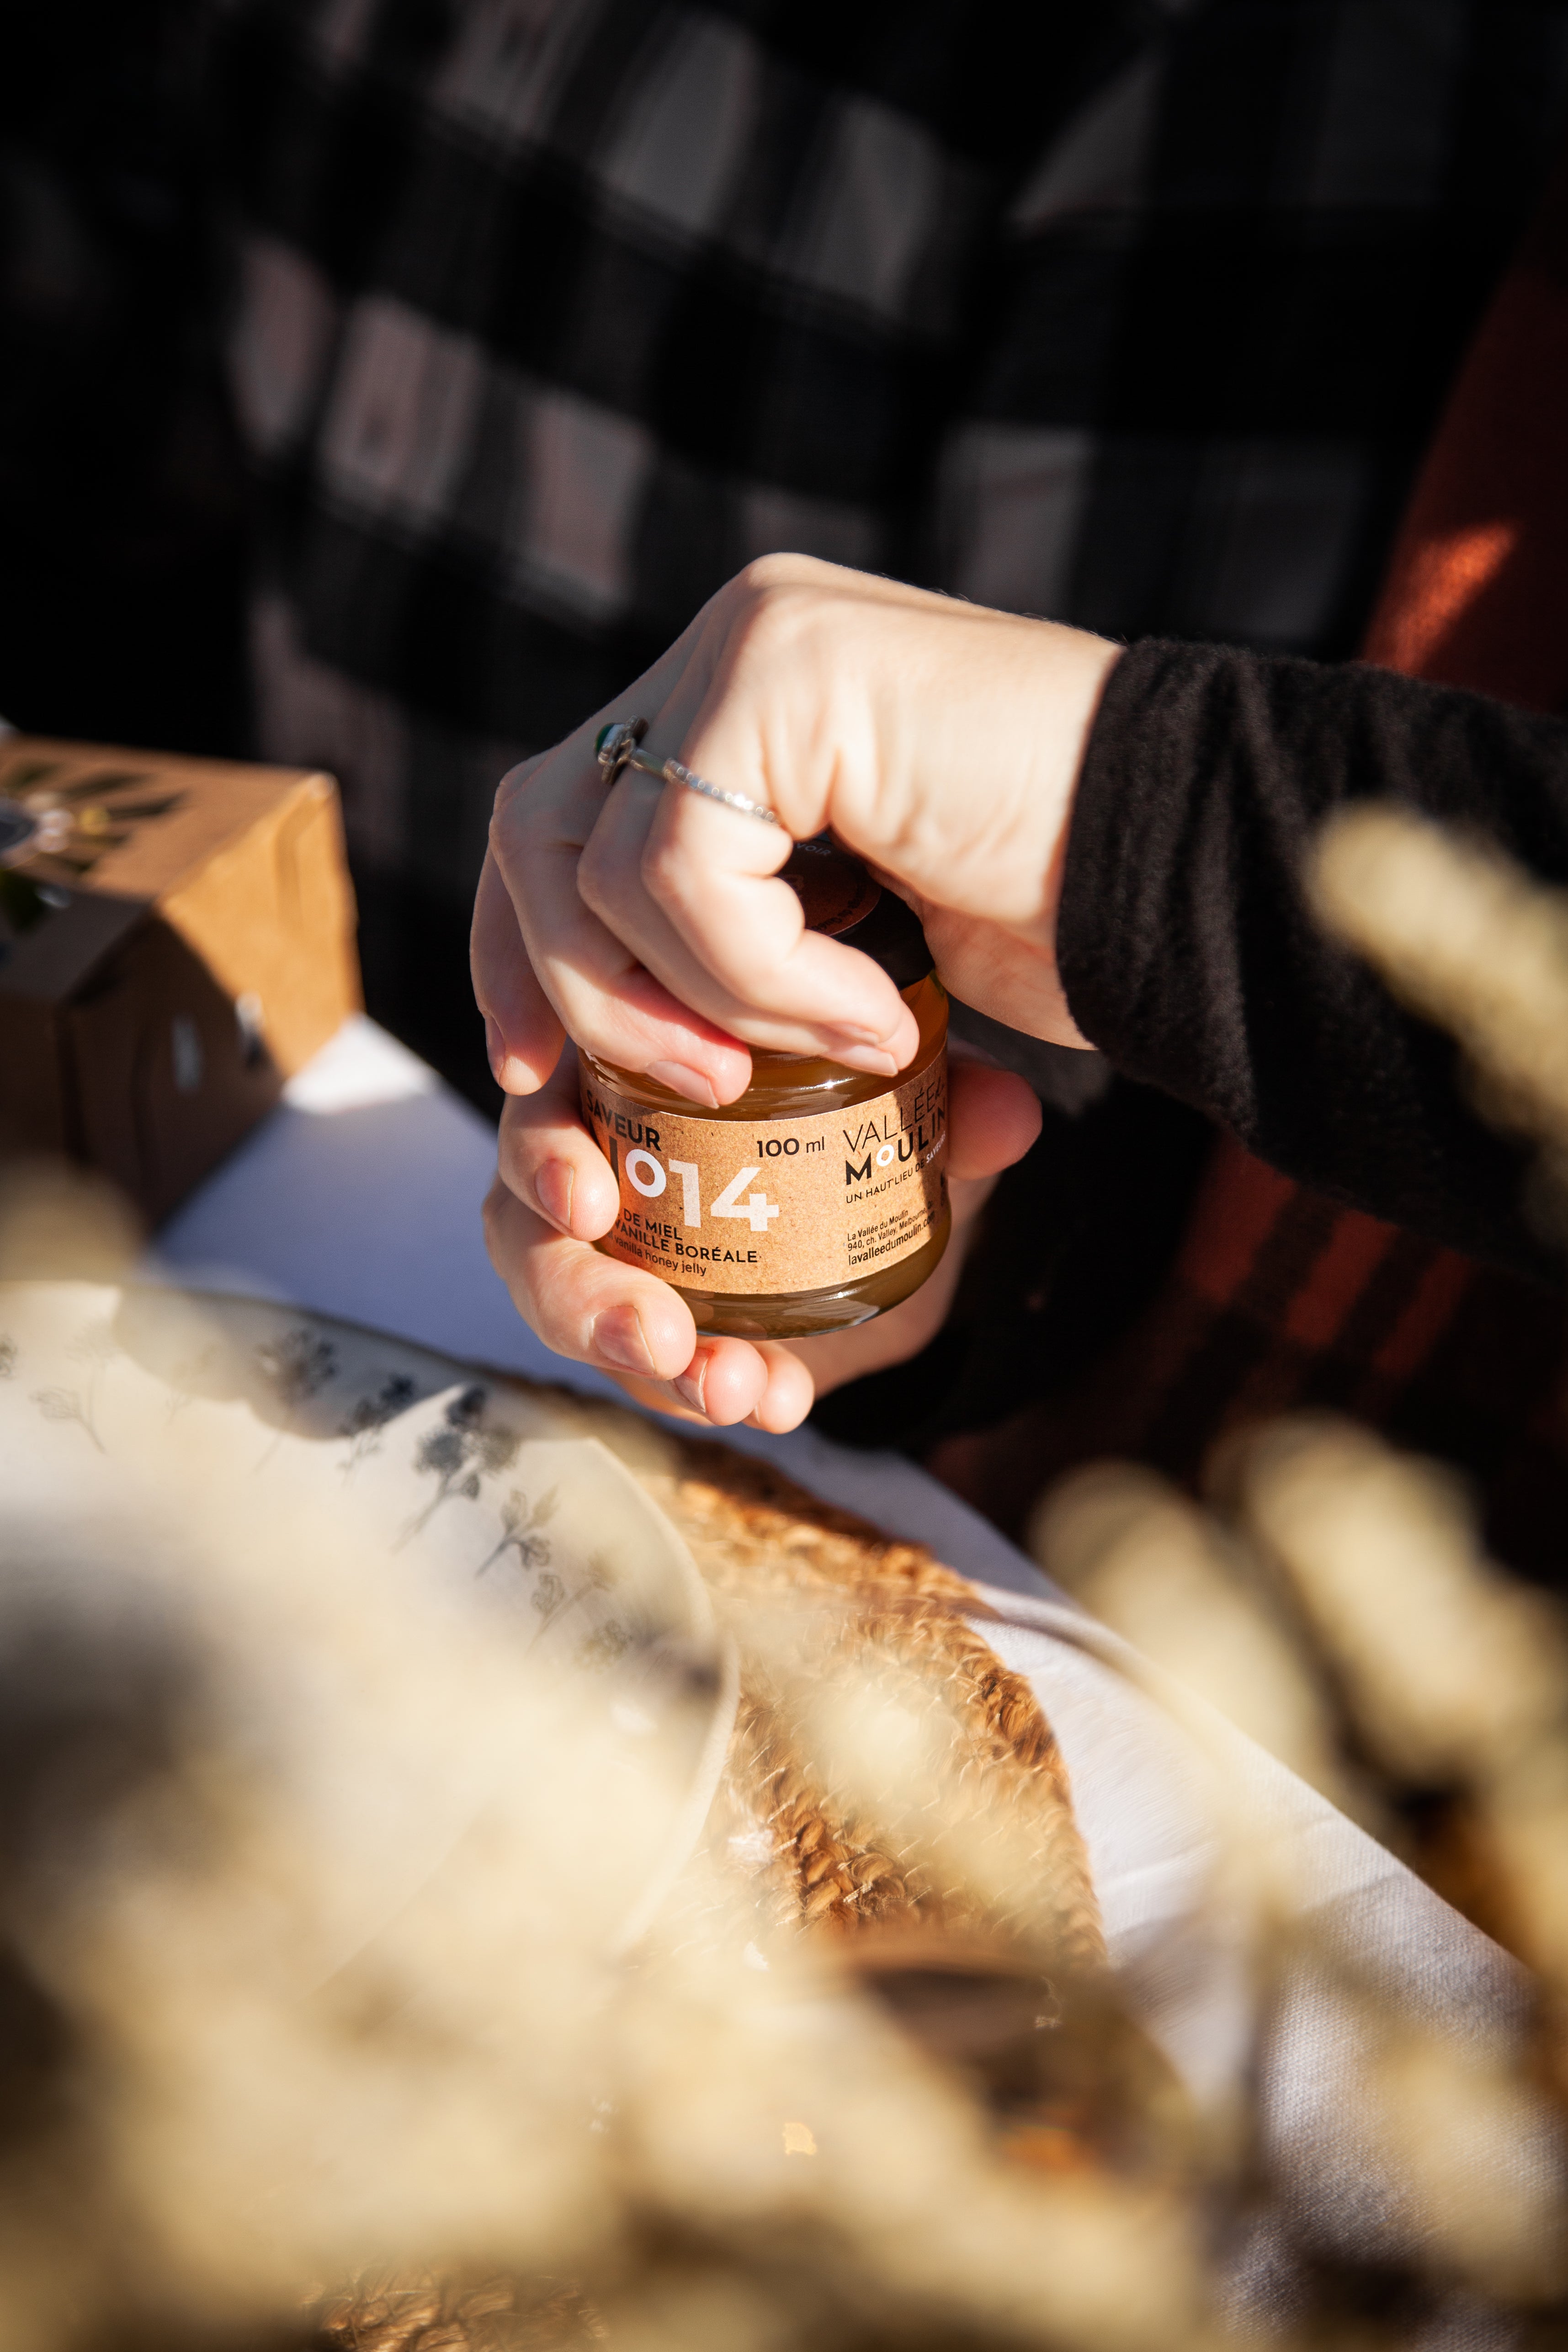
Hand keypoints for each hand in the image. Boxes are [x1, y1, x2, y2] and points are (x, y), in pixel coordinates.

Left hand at [475, 556, 1120, 1101]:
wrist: (1192, 868)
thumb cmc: (1047, 913)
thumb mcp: (848, 931)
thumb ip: (733, 928)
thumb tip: (591, 1032)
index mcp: (736, 695)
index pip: (553, 812)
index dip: (522, 952)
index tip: (539, 1072)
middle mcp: (732, 646)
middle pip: (536, 829)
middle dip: (585, 992)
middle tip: (699, 1090)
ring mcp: (757, 641)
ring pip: (599, 860)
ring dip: (707, 1002)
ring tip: (845, 1046)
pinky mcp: (790, 668)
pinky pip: (691, 868)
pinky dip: (769, 980)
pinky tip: (881, 1015)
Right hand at [482, 1044, 1040, 1431]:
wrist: (881, 1200)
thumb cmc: (851, 1110)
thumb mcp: (900, 1096)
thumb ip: (947, 1097)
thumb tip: (1008, 1112)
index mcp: (622, 1074)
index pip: (544, 1107)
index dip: (546, 1156)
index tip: (591, 1203)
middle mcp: (594, 1162)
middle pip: (531, 1231)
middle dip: (583, 1294)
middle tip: (656, 1336)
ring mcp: (613, 1256)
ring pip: (573, 1313)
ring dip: (645, 1365)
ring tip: (733, 1388)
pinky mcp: (649, 1329)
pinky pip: (652, 1369)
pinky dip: (705, 1390)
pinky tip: (779, 1400)